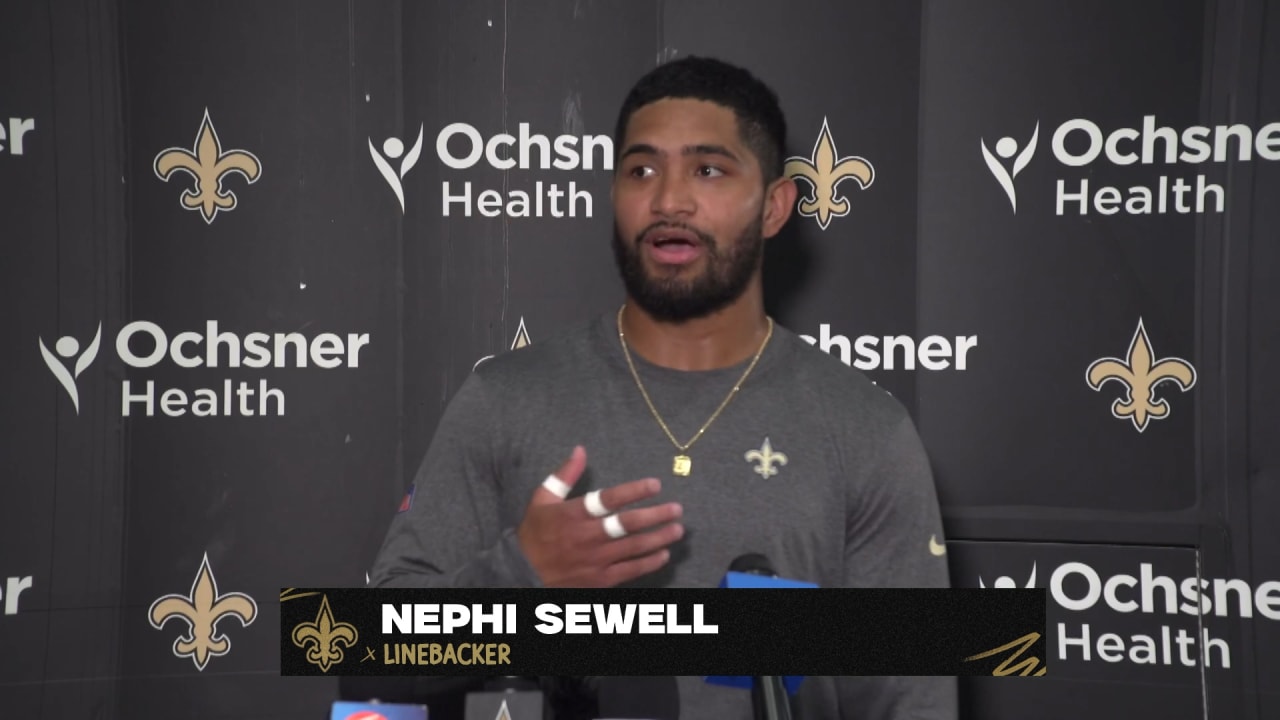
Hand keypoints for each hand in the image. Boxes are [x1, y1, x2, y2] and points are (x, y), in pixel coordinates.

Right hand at [517, 446, 683, 586]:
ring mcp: (595, 561)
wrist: (523, 574)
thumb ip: (564, 475)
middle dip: (655, 516)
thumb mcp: (542, 500)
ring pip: (633, 548)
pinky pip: (630, 571)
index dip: (633, 491)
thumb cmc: (535, 533)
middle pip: (627, 526)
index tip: (656, 484)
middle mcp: (587, 537)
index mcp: (574, 515)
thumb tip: (580, 450)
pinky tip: (663, 555)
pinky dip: (649, 563)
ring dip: (658, 538)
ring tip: (677, 530)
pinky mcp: (600, 579)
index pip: (608, 500)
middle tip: (676, 509)